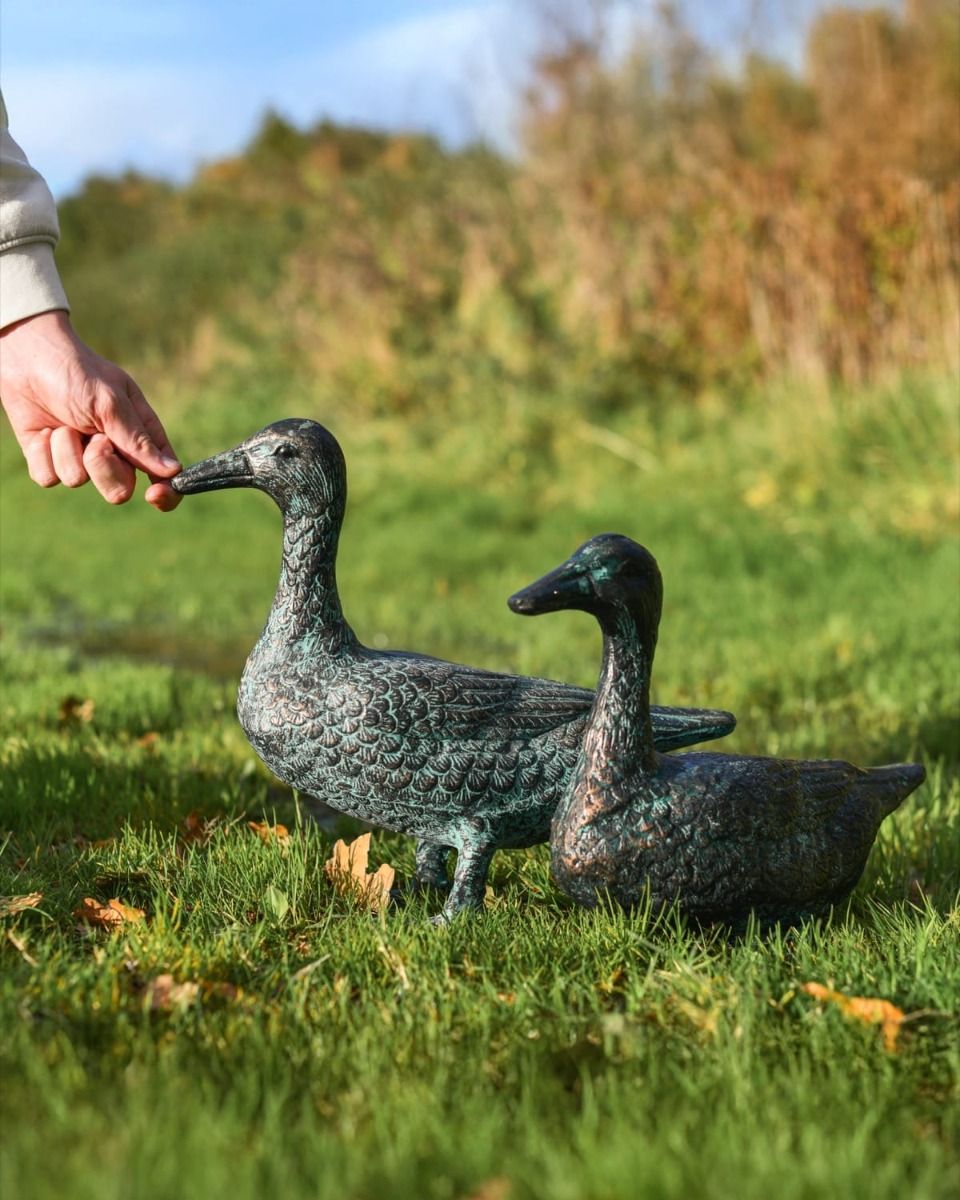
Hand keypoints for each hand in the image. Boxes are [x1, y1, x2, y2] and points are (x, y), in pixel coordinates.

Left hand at [0, 310, 181, 510]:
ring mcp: (79, 457)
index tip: (154, 494)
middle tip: (95, 439)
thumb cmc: (78, 372)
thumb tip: (173, 471)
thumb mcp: (112, 404)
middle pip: (119, 490)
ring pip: (78, 481)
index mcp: (140, 436)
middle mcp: (113, 452)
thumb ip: (138, 441)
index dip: (165, 493)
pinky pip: (48, 478)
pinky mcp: (47, 460)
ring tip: (64, 422)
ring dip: (67, 449)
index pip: (162, 476)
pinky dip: (43, 452)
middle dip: (103, 466)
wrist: (27, 357)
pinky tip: (43, 431)